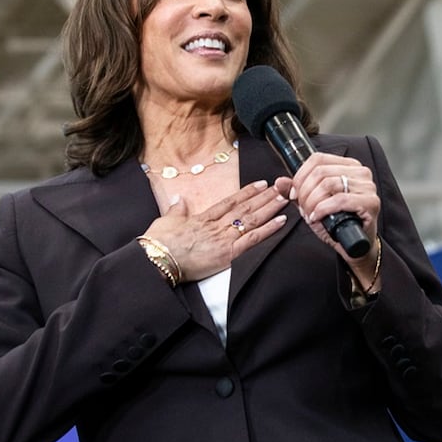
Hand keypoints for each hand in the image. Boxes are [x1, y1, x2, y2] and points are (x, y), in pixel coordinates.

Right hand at [141, 180, 288, 281]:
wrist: (156, 258)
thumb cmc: (159, 242)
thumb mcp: (166, 221)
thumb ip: (176, 210)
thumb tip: (179, 199)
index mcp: (204, 218)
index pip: (230, 201)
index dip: (247, 192)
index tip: (261, 184)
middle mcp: (217, 225)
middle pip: (246, 208)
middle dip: (265, 197)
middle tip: (282, 187)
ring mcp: (224, 238)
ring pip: (252, 219)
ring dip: (270, 208)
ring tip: (285, 199)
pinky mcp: (228, 253)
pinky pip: (253, 239)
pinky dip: (268, 230)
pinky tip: (281, 222)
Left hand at [282, 153, 381, 282]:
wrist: (355, 247)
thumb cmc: (338, 224)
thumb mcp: (313, 204)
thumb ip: (297, 192)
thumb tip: (280, 181)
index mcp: (348, 166)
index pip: (318, 159)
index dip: (300, 176)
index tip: (294, 194)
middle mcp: (360, 172)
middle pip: (321, 172)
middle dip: (305, 192)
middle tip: (303, 208)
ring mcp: (368, 187)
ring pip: (329, 184)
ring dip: (312, 202)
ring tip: (310, 215)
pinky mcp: (371, 202)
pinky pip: (340, 199)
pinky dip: (323, 209)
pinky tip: (317, 217)